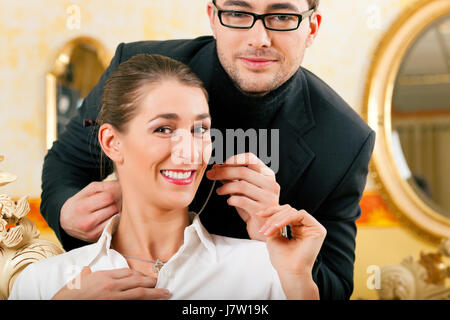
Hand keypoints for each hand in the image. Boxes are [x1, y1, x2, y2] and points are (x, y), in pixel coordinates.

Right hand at [52, 267, 169, 299]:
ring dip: (153, 292)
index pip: (127, 272)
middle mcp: (111, 285)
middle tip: (161, 282)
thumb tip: (87, 271)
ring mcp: (113, 297)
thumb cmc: (68, 295)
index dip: (139, 274)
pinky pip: (132, 303)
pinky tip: (150, 302)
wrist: (63, 305)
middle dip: (150, 282)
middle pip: (136, 280)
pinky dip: (142, 301)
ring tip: (164, 293)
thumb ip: (86, 275)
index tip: (145, 277)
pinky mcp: (114, 306)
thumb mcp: (77, 281)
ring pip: (138, 293)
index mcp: (104, 276)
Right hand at [60, 180, 121, 242]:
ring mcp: (92, 232)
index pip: (108, 197)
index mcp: (82, 207)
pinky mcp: (97, 238)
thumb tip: (121, 184)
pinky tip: (110, 216)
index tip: (116, 191)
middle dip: (117, 201)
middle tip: (115, 199)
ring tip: (111, 207)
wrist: (66, 222)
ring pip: (116, 217)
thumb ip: (103, 186)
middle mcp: (86, 222)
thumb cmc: (78, 203)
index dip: (115, 192)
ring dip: (117, 211)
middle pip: (113, 207)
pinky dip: (115, 219)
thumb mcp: (86, 191)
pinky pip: (114, 226)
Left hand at [206, 153, 279, 240]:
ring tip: (219, 191)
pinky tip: (228, 201)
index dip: (234, 159)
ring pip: (242, 185)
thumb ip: (232, 178)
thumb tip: (217, 168)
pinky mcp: (261, 210)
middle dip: (224, 172)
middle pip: (243, 171)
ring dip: (226, 187)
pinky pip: (242, 200)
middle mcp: (270, 184)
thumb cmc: (253, 207)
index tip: (220, 165)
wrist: (263, 229)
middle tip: (211, 174)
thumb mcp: (243, 191)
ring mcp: (267, 197)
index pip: (251, 158)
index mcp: (267, 175)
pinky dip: (231, 199)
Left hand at [259, 205, 326, 275]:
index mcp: (298, 228)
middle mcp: (306, 226)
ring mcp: (313, 227)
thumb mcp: (274, 236)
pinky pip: (301, 214)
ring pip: (293, 211)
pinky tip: (277, 226)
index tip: (258, 214)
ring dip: (277, 220)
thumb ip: (274, 223)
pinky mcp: (318, 229)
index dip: (272, 211)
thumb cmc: (282, 259)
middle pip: (288, 210)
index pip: (285, 212)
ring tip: (268, 231)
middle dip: (273, 216)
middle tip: (264, 229)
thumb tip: (272, 210)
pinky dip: (286, 219)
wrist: (290, 272)